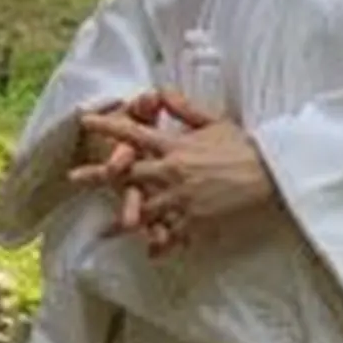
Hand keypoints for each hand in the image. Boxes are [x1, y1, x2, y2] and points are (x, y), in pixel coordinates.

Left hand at [72, 89, 279, 256]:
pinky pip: (170, 235)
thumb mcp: (213, 121)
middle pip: (125, 175)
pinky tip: (149, 252)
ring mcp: (180, 200)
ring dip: (122, 218)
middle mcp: (171, 173)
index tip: (85, 121)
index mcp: (174, 147)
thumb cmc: (243, 146)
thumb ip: (183, 108)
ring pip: (142, 211)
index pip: (133, 133)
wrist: (270, 176)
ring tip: (104, 227)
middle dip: (97, 175)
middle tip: (72, 178)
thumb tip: (159, 90)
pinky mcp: (194, 222)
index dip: (107, 125)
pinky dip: (160, 244)